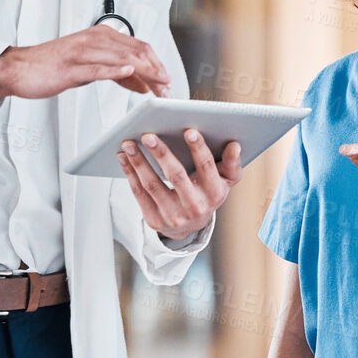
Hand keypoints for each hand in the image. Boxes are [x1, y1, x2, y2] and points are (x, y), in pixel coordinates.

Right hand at [0, 26, 171, 99]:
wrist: (19, 69)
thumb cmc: (52, 67)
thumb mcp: (89, 68)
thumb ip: (115, 72)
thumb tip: (141, 82)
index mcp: (100, 36)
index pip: (138, 46)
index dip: (157, 63)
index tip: (167, 80)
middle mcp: (94, 39)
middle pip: (136, 52)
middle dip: (156, 70)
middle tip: (168, 88)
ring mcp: (83, 52)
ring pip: (122, 59)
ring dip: (145, 73)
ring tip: (159, 86)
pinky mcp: (71, 66)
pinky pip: (99, 67)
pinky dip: (117, 70)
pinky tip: (131, 75)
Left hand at [117, 129, 241, 239]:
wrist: (190, 226)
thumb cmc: (207, 194)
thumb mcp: (224, 181)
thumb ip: (231, 163)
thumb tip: (234, 145)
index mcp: (214, 194)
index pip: (207, 168)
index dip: (199, 149)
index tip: (189, 130)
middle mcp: (195, 207)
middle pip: (176, 176)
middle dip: (162, 154)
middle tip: (148, 135)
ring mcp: (173, 216)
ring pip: (153, 185)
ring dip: (139, 162)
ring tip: (129, 143)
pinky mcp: (155, 220)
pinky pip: (139, 193)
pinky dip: (130, 173)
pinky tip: (124, 157)